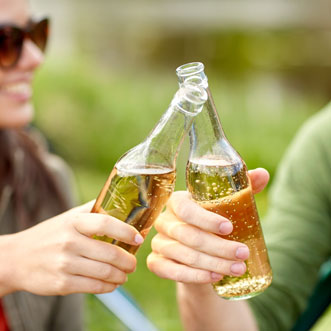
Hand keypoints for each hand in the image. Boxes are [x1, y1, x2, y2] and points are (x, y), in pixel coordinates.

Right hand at [1, 201, 143, 295]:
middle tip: (133, 263)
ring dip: (121, 275)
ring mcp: (65, 264)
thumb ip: (92, 210)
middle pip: (110, 253)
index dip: (126, 231)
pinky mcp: (62, 284)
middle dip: (128, 260)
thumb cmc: (49, 235)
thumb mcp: (68, 218)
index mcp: (73, 222)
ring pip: (105, 272)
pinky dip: (109, 287)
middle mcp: (69, 242)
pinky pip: (94, 287)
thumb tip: (119, 201)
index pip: (105, 223)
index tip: (138, 238)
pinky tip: (113, 284)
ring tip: (125, 274)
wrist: (15, 259)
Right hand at [147, 168, 268, 282]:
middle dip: (219, 247)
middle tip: (243, 254)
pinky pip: (169, 271)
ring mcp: (158, 242)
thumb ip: (244, 188)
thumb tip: (263, 174)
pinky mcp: (156, 262)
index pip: (186, 209)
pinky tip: (214, 277)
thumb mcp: (228, 204)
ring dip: (212, 263)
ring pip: (183, 255)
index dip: (206, 220)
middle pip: (188, 235)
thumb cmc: (213, 222)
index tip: (229, 228)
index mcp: (177, 201)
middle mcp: (164, 220)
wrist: (198, 249)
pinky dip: (193, 276)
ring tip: (237, 268)